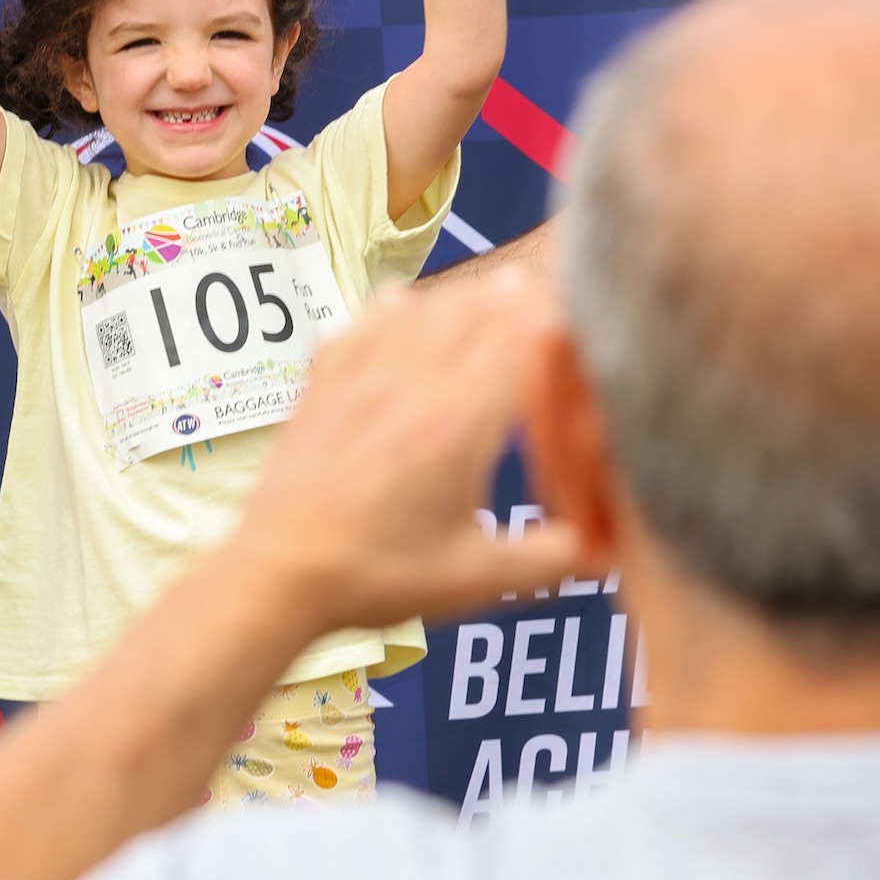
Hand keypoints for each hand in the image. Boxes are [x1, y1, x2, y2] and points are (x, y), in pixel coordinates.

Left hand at [224, 276, 596, 630]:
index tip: (580, 331)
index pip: (523, 334)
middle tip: (548, 311)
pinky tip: (407, 312)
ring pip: (427, 303)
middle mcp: (412, 381)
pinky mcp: (324, 381)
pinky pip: (367, 319)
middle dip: (521, 302)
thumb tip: (602, 546)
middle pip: (480, 305)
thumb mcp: (478, 579)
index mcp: (459, 421)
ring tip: (493, 302)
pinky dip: (398, 309)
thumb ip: (550, 558)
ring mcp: (363, 374)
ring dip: (467, 301)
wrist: (278, 573)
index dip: (559, 322)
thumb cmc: (375, 575)